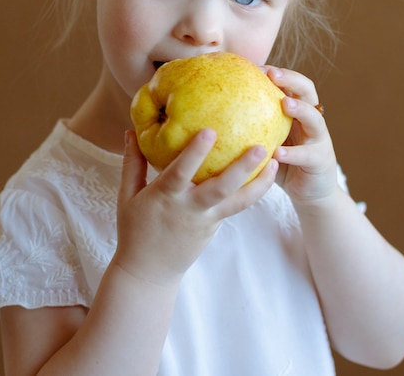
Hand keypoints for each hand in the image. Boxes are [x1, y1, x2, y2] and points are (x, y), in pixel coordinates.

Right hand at [113, 129, 276, 285]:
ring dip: (259, 182)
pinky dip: (253, 191)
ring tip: (276, 162)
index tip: (210, 131)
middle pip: (221, 188)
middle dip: (242, 168)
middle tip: (261, 147)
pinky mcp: (216, 226)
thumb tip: (131, 131)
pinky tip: (267, 173)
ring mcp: (207, 219)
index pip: (181, 172)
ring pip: (238, 202)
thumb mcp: (127, 196)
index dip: (195, 153)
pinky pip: (237, 206)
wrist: (149, 272)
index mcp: (166, 197)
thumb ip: (132, 163)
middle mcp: (190, 208)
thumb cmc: (135, 230)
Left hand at [263, 66, 339, 205]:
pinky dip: (293, 153)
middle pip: (308, 93)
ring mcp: (320, 140)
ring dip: (300, 109)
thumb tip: (215, 111)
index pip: (293, 84)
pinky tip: (277, 152)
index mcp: (299, 113)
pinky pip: (308, 155)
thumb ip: (252, 126)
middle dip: (292, 80)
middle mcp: (312, 122)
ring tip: (284, 103)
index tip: (256, 67)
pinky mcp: (321, 161)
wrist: (310, 192)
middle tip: (272, 75)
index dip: (278, 73)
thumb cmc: (282, 163)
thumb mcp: (267, 140)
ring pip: (315, 120)